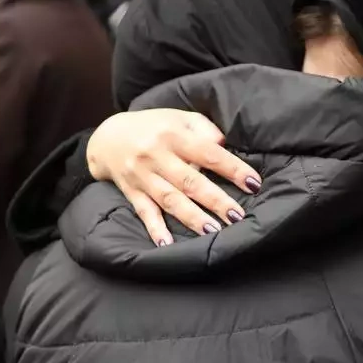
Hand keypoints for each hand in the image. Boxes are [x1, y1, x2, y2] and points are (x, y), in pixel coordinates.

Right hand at [86, 109, 261, 245]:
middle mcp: (157, 156)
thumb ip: (204, 128)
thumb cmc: (154, 127)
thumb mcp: (179, 117)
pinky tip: (167, 244)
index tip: (254, 184)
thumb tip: (224, 145)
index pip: (208, 153)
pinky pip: (144, 212)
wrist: (107, 137)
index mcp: (173, 135)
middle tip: (237, 216)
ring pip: (170, 199)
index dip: (232, 169)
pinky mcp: (132, 192)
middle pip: (190, 181)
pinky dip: (155, 229)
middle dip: (215, 200)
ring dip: (191, 217)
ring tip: (212, 232)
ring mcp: (143, 176)